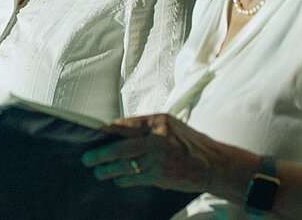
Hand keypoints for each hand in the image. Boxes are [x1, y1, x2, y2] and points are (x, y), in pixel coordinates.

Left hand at [82, 114, 226, 192]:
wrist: (215, 165)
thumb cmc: (189, 142)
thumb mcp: (169, 125)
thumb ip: (145, 126)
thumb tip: (115, 130)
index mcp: (157, 122)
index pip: (124, 125)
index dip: (105, 131)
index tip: (92, 134)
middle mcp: (156, 139)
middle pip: (119, 147)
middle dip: (100, 154)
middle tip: (86, 158)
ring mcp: (158, 159)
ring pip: (124, 166)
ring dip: (108, 170)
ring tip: (98, 172)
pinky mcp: (160, 176)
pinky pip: (135, 179)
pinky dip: (123, 180)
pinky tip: (116, 179)